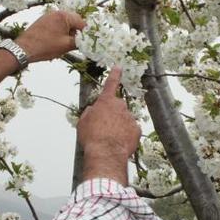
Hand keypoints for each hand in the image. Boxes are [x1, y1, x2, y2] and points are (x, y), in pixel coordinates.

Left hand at [15, 10, 84, 62]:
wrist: (24, 49)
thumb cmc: (45, 46)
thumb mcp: (66, 46)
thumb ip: (79, 42)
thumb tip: (87, 42)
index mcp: (64, 16)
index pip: (81, 23)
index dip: (86, 33)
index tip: (88, 42)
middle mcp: (56, 13)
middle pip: (73, 21)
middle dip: (77, 32)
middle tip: (78, 44)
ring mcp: (48, 16)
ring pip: (65, 23)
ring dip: (68, 32)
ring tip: (66, 45)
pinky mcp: (43, 21)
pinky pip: (56, 25)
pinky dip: (60, 32)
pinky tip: (57, 42)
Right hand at [77, 68, 140, 184]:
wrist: (106, 153)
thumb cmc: (92, 137)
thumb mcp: (83, 122)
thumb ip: (90, 112)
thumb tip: (94, 110)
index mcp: (106, 102)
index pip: (111, 84)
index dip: (114, 75)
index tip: (118, 67)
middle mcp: (120, 106)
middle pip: (117, 107)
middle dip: (112, 115)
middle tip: (103, 128)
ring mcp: (130, 118)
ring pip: (124, 120)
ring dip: (118, 127)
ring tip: (110, 139)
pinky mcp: (137, 130)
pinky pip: (130, 131)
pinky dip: (125, 136)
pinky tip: (118, 143)